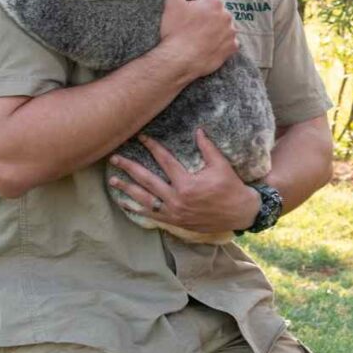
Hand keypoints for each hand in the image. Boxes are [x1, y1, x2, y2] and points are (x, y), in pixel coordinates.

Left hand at [109, 129, 261, 232]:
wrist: (239, 213)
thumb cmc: (231, 187)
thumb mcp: (221, 165)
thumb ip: (207, 148)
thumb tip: (198, 130)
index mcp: (187, 183)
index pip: (165, 161)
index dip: (152, 147)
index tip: (141, 137)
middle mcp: (177, 199)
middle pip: (147, 180)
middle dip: (129, 168)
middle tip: (115, 158)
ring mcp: (174, 212)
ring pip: (145, 199)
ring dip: (127, 189)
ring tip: (113, 180)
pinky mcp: (174, 221)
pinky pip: (151, 215)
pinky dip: (136, 209)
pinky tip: (124, 202)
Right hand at [158, 0, 237, 78]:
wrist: (179, 61)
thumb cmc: (175, 31)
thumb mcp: (172, 2)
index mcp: (213, 1)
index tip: (190, 4)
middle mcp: (226, 15)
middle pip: (217, 9)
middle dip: (207, 13)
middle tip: (192, 23)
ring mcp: (231, 32)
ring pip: (224, 25)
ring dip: (216, 28)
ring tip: (200, 36)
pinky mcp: (232, 48)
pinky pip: (229, 42)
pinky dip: (222, 42)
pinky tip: (209, 45)